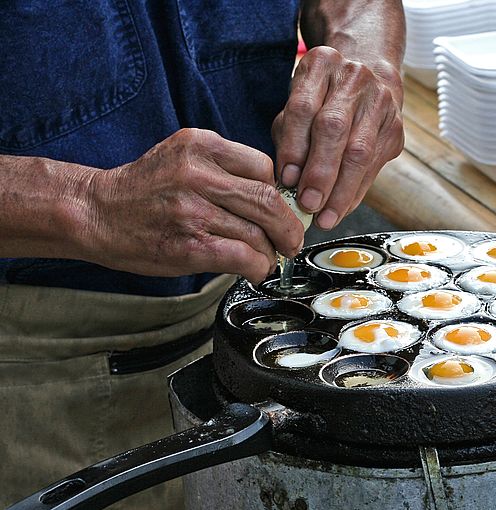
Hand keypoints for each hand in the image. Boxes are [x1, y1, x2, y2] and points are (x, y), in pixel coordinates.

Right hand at [84, 128, 303, 282]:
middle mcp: (197, 173)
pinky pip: (243, 257)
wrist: (95, 213)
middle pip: (268, 200)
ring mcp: (192, 210)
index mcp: (200, 145)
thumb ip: (225, 169)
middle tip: (291, 241)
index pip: (264, 166)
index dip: (281, 194)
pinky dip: (258, 267)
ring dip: (270, 252)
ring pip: (258, 233)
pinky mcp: (189, 245)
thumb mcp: (184, 158)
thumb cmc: (146, 191)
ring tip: (266, 256)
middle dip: (288, 227)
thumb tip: (276, 197)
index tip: (283, 210)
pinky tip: (254, 269)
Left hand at [272, 46, 404, 229]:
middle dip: (320, 172)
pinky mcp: (395, 127)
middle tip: (307, 205)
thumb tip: (288, 182)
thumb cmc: (322, 97)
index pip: (304, 108)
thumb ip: (289, 137)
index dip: (294, 147)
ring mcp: (381, 102)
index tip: (286, 180)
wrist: (369, 74)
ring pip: (360, 152)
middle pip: (334, 128)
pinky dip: (355, 191)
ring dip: (341, 190)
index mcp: (321, 64)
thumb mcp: (298, 103)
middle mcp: (354, 78)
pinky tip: (341, 208)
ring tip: (325, 217)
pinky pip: (374, 166)